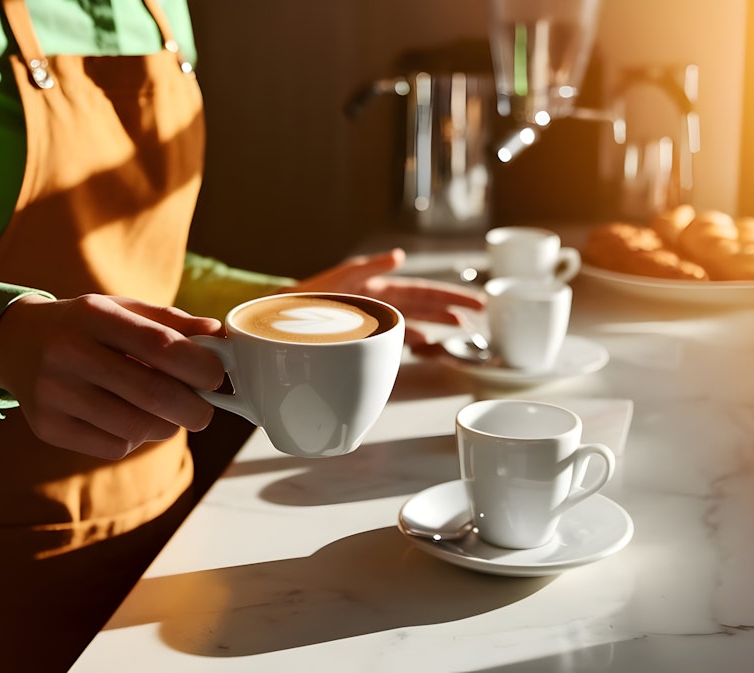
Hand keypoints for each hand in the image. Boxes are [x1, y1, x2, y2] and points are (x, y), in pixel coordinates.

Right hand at [0, 293, 225, 459]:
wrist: (15, 343)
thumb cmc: (84, 326)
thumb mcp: (122, 310)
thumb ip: (171, 322)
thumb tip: (219, 334)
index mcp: (94, 315)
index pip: (161, 345)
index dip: (199, 366)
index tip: (216, 376)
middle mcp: (69, 352)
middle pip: (153, 394)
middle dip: (194, 408)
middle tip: (204, 410)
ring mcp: (55, 393)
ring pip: (137, 428)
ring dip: (167, 427)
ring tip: (167, 414)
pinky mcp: (49, 426)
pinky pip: (114, 447)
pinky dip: (135, 439)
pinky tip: (128, 419)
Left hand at [290, 248, 484, 352]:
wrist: (272, 321)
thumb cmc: (300, 298)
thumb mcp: (334, 279)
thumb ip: (365, 268)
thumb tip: (398, 255)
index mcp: (376, 288)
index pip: (421, 292)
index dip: (449, 296)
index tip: (474, 302)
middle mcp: (377, 302)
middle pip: (423, 305)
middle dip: (451, 307)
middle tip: (481, 312)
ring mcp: (371, 319)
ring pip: (413, 320)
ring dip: (437, 323)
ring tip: (462, 329)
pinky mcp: (361, 335)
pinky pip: (394, 337)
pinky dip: (412, 339)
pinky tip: (425, 345)